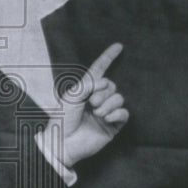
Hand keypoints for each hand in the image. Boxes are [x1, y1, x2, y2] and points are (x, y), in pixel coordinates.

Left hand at [56, 43, 128, 168]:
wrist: (63, 142)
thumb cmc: (62, 119)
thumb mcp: (72, 95)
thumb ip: (89, 84)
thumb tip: (107, 83)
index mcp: (86, 89)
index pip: (99, 70)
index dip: (108, 57)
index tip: (119, 46)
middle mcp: (97, 99)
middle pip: (112, 86)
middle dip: (103, 92)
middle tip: (92, 103)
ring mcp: (106, 112)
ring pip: (119, 98)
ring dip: (109, 104)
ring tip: (97, 113)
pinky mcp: (113, 126)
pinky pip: (124, 113)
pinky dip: (117, 113)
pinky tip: (106, 118)